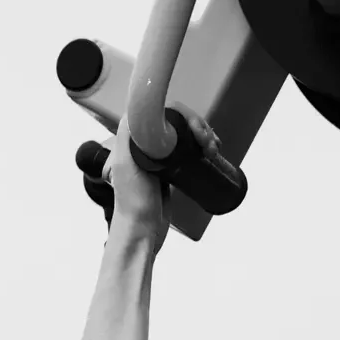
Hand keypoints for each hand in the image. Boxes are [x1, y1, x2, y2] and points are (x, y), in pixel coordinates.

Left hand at [104, 105, 221, 253]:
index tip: (196, 130)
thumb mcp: (126, 164)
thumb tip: (138, 109)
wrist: (141, 230)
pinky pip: (189, 148)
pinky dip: (202, 146)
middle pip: (178, 120)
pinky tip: (211, 151)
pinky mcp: (171, 167)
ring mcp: (160, 154)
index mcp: (134, 136)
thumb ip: (127, 136)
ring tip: (213, 150)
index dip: (184, 115)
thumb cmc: (133, 202)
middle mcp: (146, 142)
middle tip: (208, 143)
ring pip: (185, 133)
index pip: (164, 111)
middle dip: (198, 126)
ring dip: (204, 135)